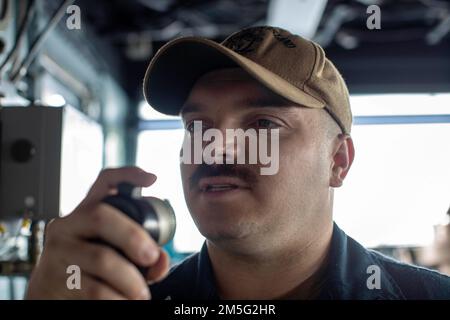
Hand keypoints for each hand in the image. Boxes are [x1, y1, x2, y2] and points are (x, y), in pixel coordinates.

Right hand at [25, 167, 169, 298]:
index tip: (151, 179)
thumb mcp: (111, 255)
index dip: (128, 175)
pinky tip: (124, 301)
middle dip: (133, 236)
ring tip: (142, 294)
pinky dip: (118, 299)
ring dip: (131, 281)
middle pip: (102, 217)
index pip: (102, 183)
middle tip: (151, 257)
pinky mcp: (53, 281)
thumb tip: (159, 261)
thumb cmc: (86, 272)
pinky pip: (95, 290)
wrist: (46, 298)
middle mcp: (67, 227)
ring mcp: (58, 253)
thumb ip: (141, 254)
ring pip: (102, 259)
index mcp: (84, 215)